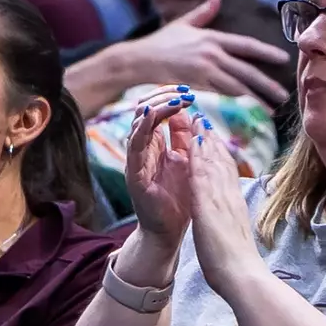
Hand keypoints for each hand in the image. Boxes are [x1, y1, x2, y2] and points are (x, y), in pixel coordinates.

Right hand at [125, 0, 290, 106]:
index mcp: (211, 38)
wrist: (138, 61)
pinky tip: (248, 113)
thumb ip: (203, 12)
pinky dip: (237, 105)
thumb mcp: (183, 24)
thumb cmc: (160, 43)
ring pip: (237, 88)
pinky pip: (222, 98)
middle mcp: (211, 55)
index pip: (246, 45)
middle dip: (267, 84)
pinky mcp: (196, 87)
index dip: (266, 52)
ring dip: (256, 99)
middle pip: (246, 71)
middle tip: (285, 94)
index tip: (283, 58)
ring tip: (271, 109)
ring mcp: (204, 72)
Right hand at [126, 86, 197, 242]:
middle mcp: (142, 149)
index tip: (190, 93)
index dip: (170, 98)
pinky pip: (134, 146)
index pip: (156, 110)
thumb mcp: (188, 162)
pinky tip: (150, 117)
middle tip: (184, 93)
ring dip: (156, 108)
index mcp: (155, 144)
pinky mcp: (134, 174)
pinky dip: (141, 129)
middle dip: (163, 97)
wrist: (169, 232)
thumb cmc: (179, 200)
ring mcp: (136, 161)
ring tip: (174, 101)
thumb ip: (186, 139)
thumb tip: (191, 111)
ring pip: (138, 124)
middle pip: (144, 110)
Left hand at [188, 120, 265, 297]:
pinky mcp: (210, 206)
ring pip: (214, 164)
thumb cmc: (238, 267)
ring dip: (205, 140)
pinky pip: (203, 175)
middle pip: (221, 164)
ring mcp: (222, 200)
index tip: (212, 141)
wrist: (243, 277)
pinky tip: (192, 142)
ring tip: (198, 120)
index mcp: (234, 208)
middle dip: (211, 141)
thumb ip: (231, 227)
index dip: (219, 157)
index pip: (227, 176)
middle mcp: (230, 199)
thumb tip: (232, 227)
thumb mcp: (234, 239)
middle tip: (204, 120)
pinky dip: (199, 157)